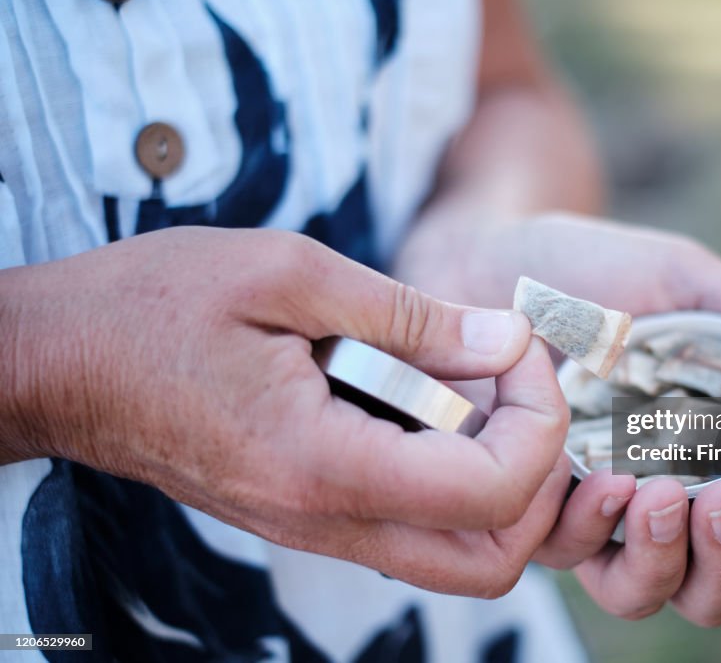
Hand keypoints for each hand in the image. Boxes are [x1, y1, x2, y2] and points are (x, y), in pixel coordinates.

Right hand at [0, 226, 571, 596]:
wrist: (66, 363)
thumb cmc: (157, 306)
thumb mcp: (291, 275)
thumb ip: (412, 316)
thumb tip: (509, 340)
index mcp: (323, 464)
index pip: (489, 494)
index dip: (539, 422)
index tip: (521, 349)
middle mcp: (326, 522)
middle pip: (492, 560)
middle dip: (539, 477)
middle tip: (520, 388)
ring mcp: (317, 530)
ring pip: (457, 557)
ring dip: (500, 482)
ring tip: (482, 389)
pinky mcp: (310, 516)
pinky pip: (412, 527)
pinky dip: (454, 477)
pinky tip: (435, 402)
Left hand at [393, 211, 720, 622]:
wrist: (492, 255)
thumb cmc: (597, 270)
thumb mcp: (688, 283)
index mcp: (709, 455)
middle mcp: (655, 497)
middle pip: (710, 590)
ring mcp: (589, 507)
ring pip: (637, 594)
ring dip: (660, 560)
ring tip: (659, 494)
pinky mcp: (528, 502)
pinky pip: (561, 553)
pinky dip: (586, 528)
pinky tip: (598, 477)